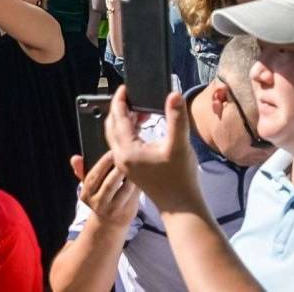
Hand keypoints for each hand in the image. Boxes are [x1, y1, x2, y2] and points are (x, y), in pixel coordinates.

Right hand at [70, 151, 138, 228]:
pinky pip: (135, 195)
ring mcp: (113, 209)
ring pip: (124, 189)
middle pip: (109, 184)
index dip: (103, 163)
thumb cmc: (100, 195)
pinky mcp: (127, 211)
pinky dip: (139, 183)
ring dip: (131, 175)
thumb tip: (75, 158)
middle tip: (127, 154)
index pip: (93, 177)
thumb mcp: (90, 186)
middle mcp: (98, 203)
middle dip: (118, 168)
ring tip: (137, 162)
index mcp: (86, 194)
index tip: (112, 151)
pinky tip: (143, 173)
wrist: (109, 222)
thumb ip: (82, 171)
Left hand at [105, 88, 202, 212]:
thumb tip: (174, 94)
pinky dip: (130, 131)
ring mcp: (125, 164)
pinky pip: (123, 144)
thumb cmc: (180, 178)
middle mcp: (121, 157)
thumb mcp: (179, 144)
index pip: (117, 118)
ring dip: (126, 120)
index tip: (125, 87)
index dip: (120, 100)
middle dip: (121, 109)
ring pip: (117, 136)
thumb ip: (176, 117)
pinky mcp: (132, 168)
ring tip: (143, 111)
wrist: (180, 206)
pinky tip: (144, 127)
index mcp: (128, 150)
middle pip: (112, 126)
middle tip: (134, 97)